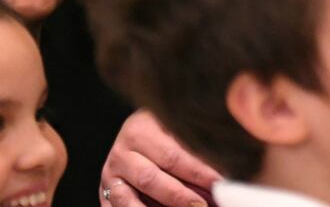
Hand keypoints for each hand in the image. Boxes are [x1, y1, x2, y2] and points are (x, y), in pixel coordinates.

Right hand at [100, 110, 220, 206]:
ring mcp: (110, 176)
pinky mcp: (104, 194)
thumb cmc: (168, 132)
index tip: (220, 183)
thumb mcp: (180, 129)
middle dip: (179, 196)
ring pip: (127, 200)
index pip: (172, 155)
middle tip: (203, 205)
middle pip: (150, 179)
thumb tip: (225, 173)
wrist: (137, 133)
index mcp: (141, 130)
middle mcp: (121, 153)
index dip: (198, 172)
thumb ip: (197, 147)